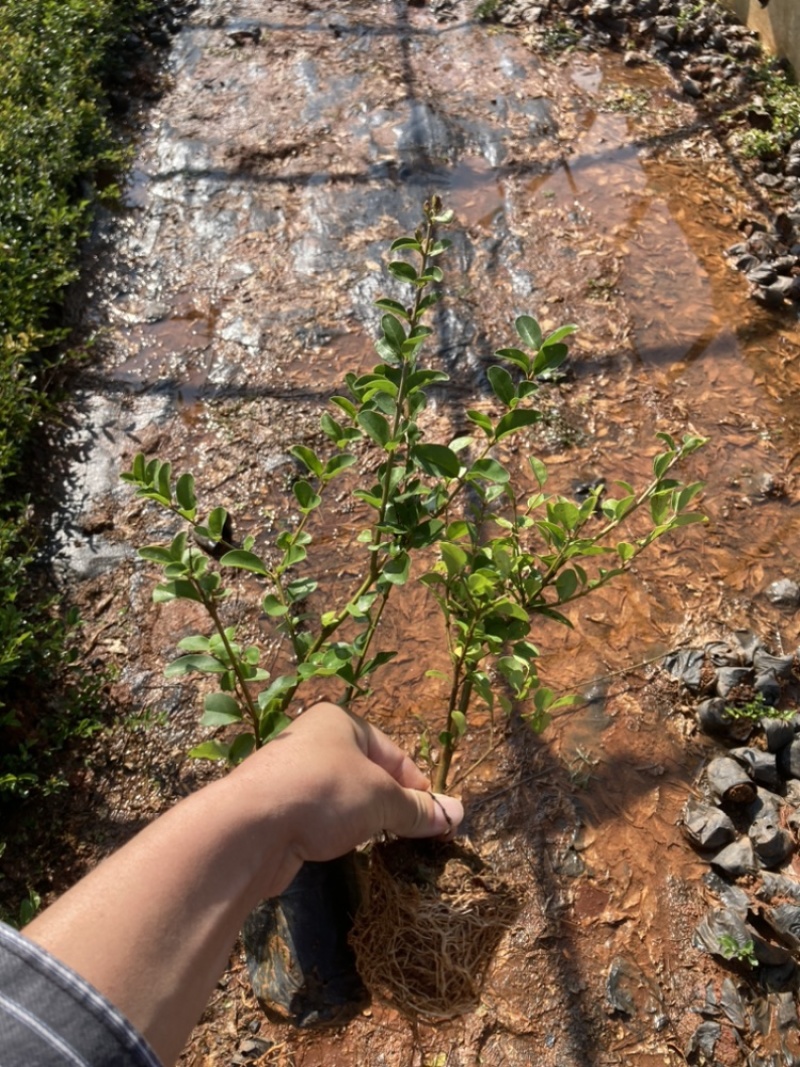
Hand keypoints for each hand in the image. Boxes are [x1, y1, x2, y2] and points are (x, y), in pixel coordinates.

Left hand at [230, 702, 463, 869]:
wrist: (248, 826)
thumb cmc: (324, 793)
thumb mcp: (381, 799)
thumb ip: (417, 809)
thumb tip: (457, 813)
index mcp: (339, 722)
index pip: (392, 754)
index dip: (417, 787)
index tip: (435, 819)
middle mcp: (313, 741)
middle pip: (367, 775)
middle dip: (390, 805)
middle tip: (413, 835)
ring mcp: (292, 775)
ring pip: (342, 798)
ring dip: (362, 820)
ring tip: (381, 845)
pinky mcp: (276, 809)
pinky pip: (318, 818)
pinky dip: (334, 832)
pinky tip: (341, 849)